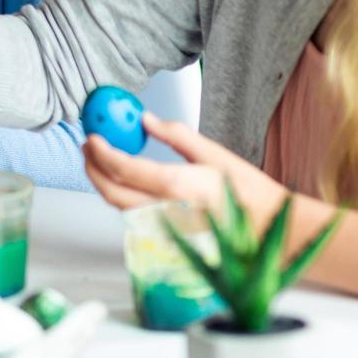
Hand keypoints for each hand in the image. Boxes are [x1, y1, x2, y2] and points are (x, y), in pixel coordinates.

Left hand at [82, 112, 287, 227]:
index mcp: (178, 186)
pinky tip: (122, 181)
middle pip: (113, 193)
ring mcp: (166, 228)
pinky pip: (134, 216)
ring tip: (99, 160)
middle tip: (88, 146)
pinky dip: (120, 197)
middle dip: (93, 168)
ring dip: (103, 183)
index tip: (91, 136)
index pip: (125, 170)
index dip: (102, 152)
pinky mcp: (168, 236)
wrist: (269, 229)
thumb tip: (146, 120)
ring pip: (119, 207)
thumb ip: (176, 136)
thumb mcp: (215, 153)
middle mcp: (167, 210)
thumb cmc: (249, 192)